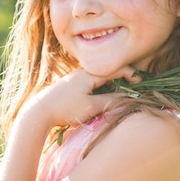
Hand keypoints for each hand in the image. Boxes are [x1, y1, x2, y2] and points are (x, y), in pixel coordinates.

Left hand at [23, 66, 139, 128]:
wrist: (38, 112)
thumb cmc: (65, 109)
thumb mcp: (91, 107)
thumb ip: (111, 100)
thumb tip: (128, 97)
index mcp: (90, 73)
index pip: (118, 68)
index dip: (133, 75)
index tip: (142, 85)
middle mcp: (84, 71)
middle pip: (111, 70)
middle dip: (125, 79)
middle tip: (136, 90)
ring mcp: (77, 77)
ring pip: (102, 77)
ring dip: (114, 84)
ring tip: (123, 96)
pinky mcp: (72, 85)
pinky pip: (94, 82)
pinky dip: (104, 88)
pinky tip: (106, 99)